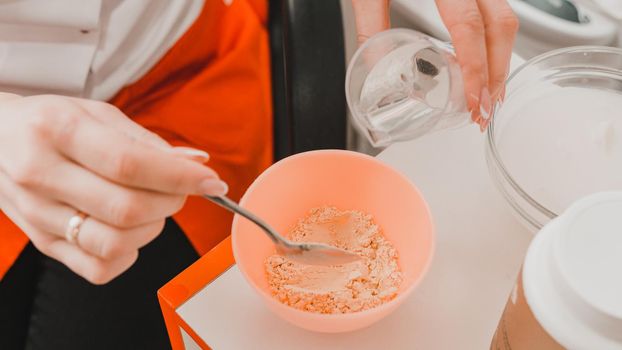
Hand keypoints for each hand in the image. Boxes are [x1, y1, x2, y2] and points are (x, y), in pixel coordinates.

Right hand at [0, 94, 226, 283]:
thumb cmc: (50, 124)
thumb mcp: (96, 114)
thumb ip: (148, 141)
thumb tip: (197, 161)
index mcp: (58, 130)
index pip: (130, 163)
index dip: (181, 177)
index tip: (211, 180)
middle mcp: (41, 174)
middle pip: (127, 208)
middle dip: (173, 202)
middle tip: (180, 189)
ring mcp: (38, 214)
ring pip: (115, 243)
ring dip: (152, 229)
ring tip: (151, 206)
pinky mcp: (41, 243)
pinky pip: (98, 268)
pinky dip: (128, 255)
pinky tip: (128, 229)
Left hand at [350, 0, 518, 130]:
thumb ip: (371, 21)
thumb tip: (375, 64)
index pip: (467, 28)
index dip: (474, 69)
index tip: (474, 100)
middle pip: (501, 24)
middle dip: (497, 71)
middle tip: (487, 107)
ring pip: (506, 15)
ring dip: (502, 57)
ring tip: (491, 91)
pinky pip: (496, 6)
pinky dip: (495, 37)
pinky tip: (487, 58)